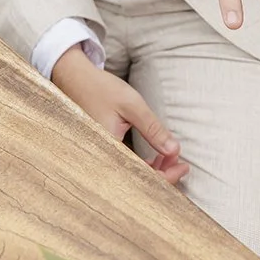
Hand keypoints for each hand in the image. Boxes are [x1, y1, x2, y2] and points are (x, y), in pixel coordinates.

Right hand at [51, 45, 188, 183]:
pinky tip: (157, 154)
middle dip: (162, 173)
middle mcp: (101, 159)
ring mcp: (100, 156)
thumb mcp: (132, 106)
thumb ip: (153, 130)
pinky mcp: (102, 150)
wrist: (75, 79)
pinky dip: (142, 162)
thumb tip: (174, 151)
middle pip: (136, 179)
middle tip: (182, 164)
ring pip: (130, 172)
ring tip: (172, 156)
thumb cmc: (102, 90)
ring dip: (153, 168)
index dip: (165, 176)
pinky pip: (124, 164)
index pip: (140, 176)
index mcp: (108, 152)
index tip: (184, 167)